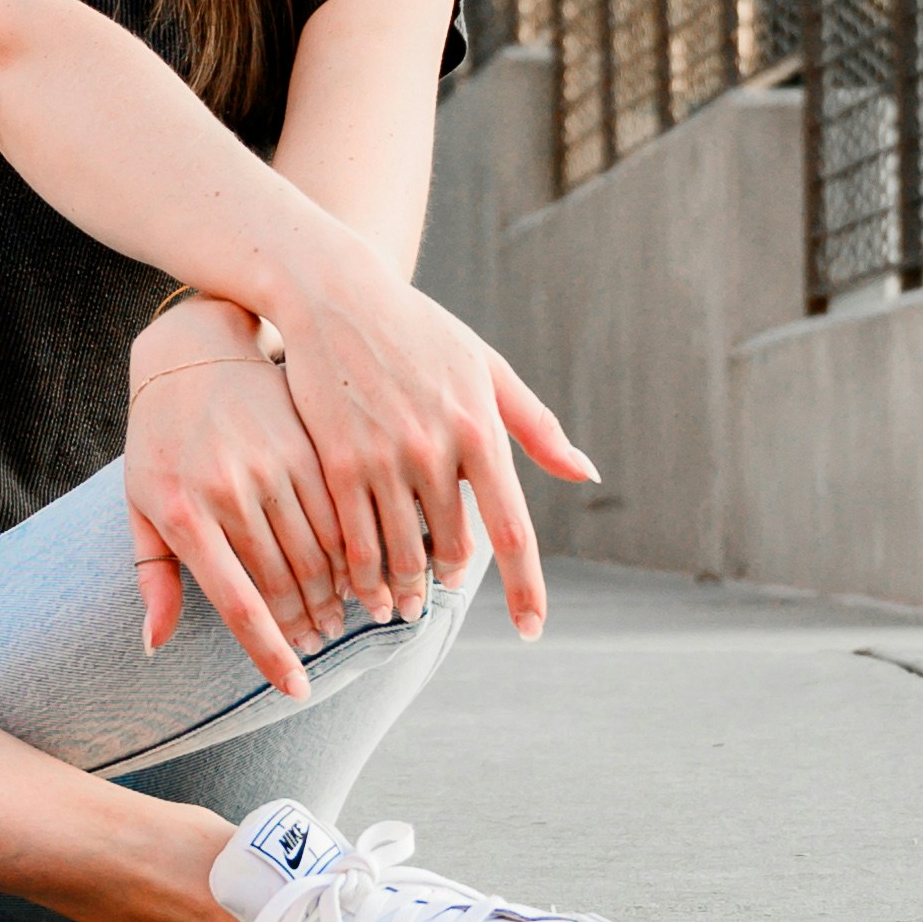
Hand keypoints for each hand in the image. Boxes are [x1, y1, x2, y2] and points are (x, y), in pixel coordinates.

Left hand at [124, 298, 351, 698]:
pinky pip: (341, 510)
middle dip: (308, 625)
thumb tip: (154, 645)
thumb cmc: (159, 442)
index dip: (271, 655)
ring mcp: (272, 463)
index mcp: (184, 514)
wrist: (193, 352)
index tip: (297, 690)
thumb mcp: (141, 504)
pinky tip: (358, 566)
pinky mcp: (307, 441)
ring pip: (321, 552)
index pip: (239, 605)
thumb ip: (153, 576)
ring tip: (343, 615)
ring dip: (337, 594)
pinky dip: (354, 547)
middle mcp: (230, 490)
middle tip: (319, 644)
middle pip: (286, 584)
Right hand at [264, 226, 595, 643]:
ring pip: (399, 554)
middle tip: (437, 596)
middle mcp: (437, 448)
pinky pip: (353, 539)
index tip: (531, 628)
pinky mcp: (338, 460)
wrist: (335, 293)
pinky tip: (359, 585)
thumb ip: (534, 426)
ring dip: (400, 591)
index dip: (525, 588)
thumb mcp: (485, 367)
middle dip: (444, 584)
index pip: (513, 532)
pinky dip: (360, 573)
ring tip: (397, 606)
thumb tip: (587, 473)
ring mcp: (385, 456)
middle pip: (450, 550)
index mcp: (481, 430)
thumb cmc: (418, 329)